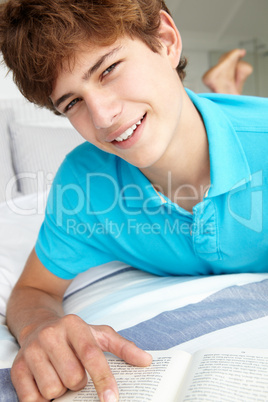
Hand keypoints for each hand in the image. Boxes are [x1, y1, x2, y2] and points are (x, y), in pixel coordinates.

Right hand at [11, 314, 151, 400]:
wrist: (38, 325)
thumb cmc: (74, 334)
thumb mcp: (99, 334)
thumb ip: (123, 347)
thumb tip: (146, 361)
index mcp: (74, 325)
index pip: (92, 355)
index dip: (103, 379)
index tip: (112, 400)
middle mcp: (51, 335)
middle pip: (73, 378)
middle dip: (78, 383)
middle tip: (75, 372)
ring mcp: (32, 350)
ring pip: (53, 389)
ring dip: (61, 390)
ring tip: (60, 374)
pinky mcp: (17, 367)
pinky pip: (32, 398)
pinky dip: (42, 398)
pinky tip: (45, 382)